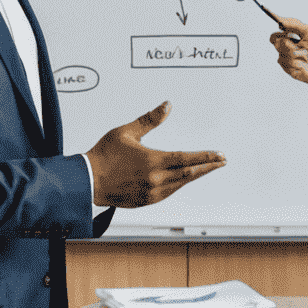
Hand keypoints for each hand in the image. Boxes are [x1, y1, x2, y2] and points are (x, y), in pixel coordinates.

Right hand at [86, 102, 224, 208]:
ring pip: (180, 185)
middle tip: (221, 162)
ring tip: (206, 169)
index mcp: (152, 161)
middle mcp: (155, 179)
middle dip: (208, 167)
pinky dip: (179, 185)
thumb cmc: (104, 155)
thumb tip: (167, 106)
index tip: (220, 154)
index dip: (206, 156)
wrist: (86, 181)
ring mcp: (151, 193)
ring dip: (195, 177)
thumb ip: (149, 120)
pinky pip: (169, 193)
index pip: (187, 158)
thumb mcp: (126, 132)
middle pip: (189, 174)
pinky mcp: (145, 201)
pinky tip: (183, 180)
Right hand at [269, 18, 307, 128]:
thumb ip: (295, 24)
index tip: (278, 21)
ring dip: (294, 53)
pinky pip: (284, 61)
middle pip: (275, 41)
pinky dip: (295, 61)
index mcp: (293, 39)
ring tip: (306, 57)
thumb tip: (280, 21)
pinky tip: (304, 65)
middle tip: (294, 45)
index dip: (276, 27)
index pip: (278, 33)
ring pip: (280, 51)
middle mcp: (288, 48)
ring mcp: (287, 59)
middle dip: (285, 42)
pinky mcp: (288, 69)